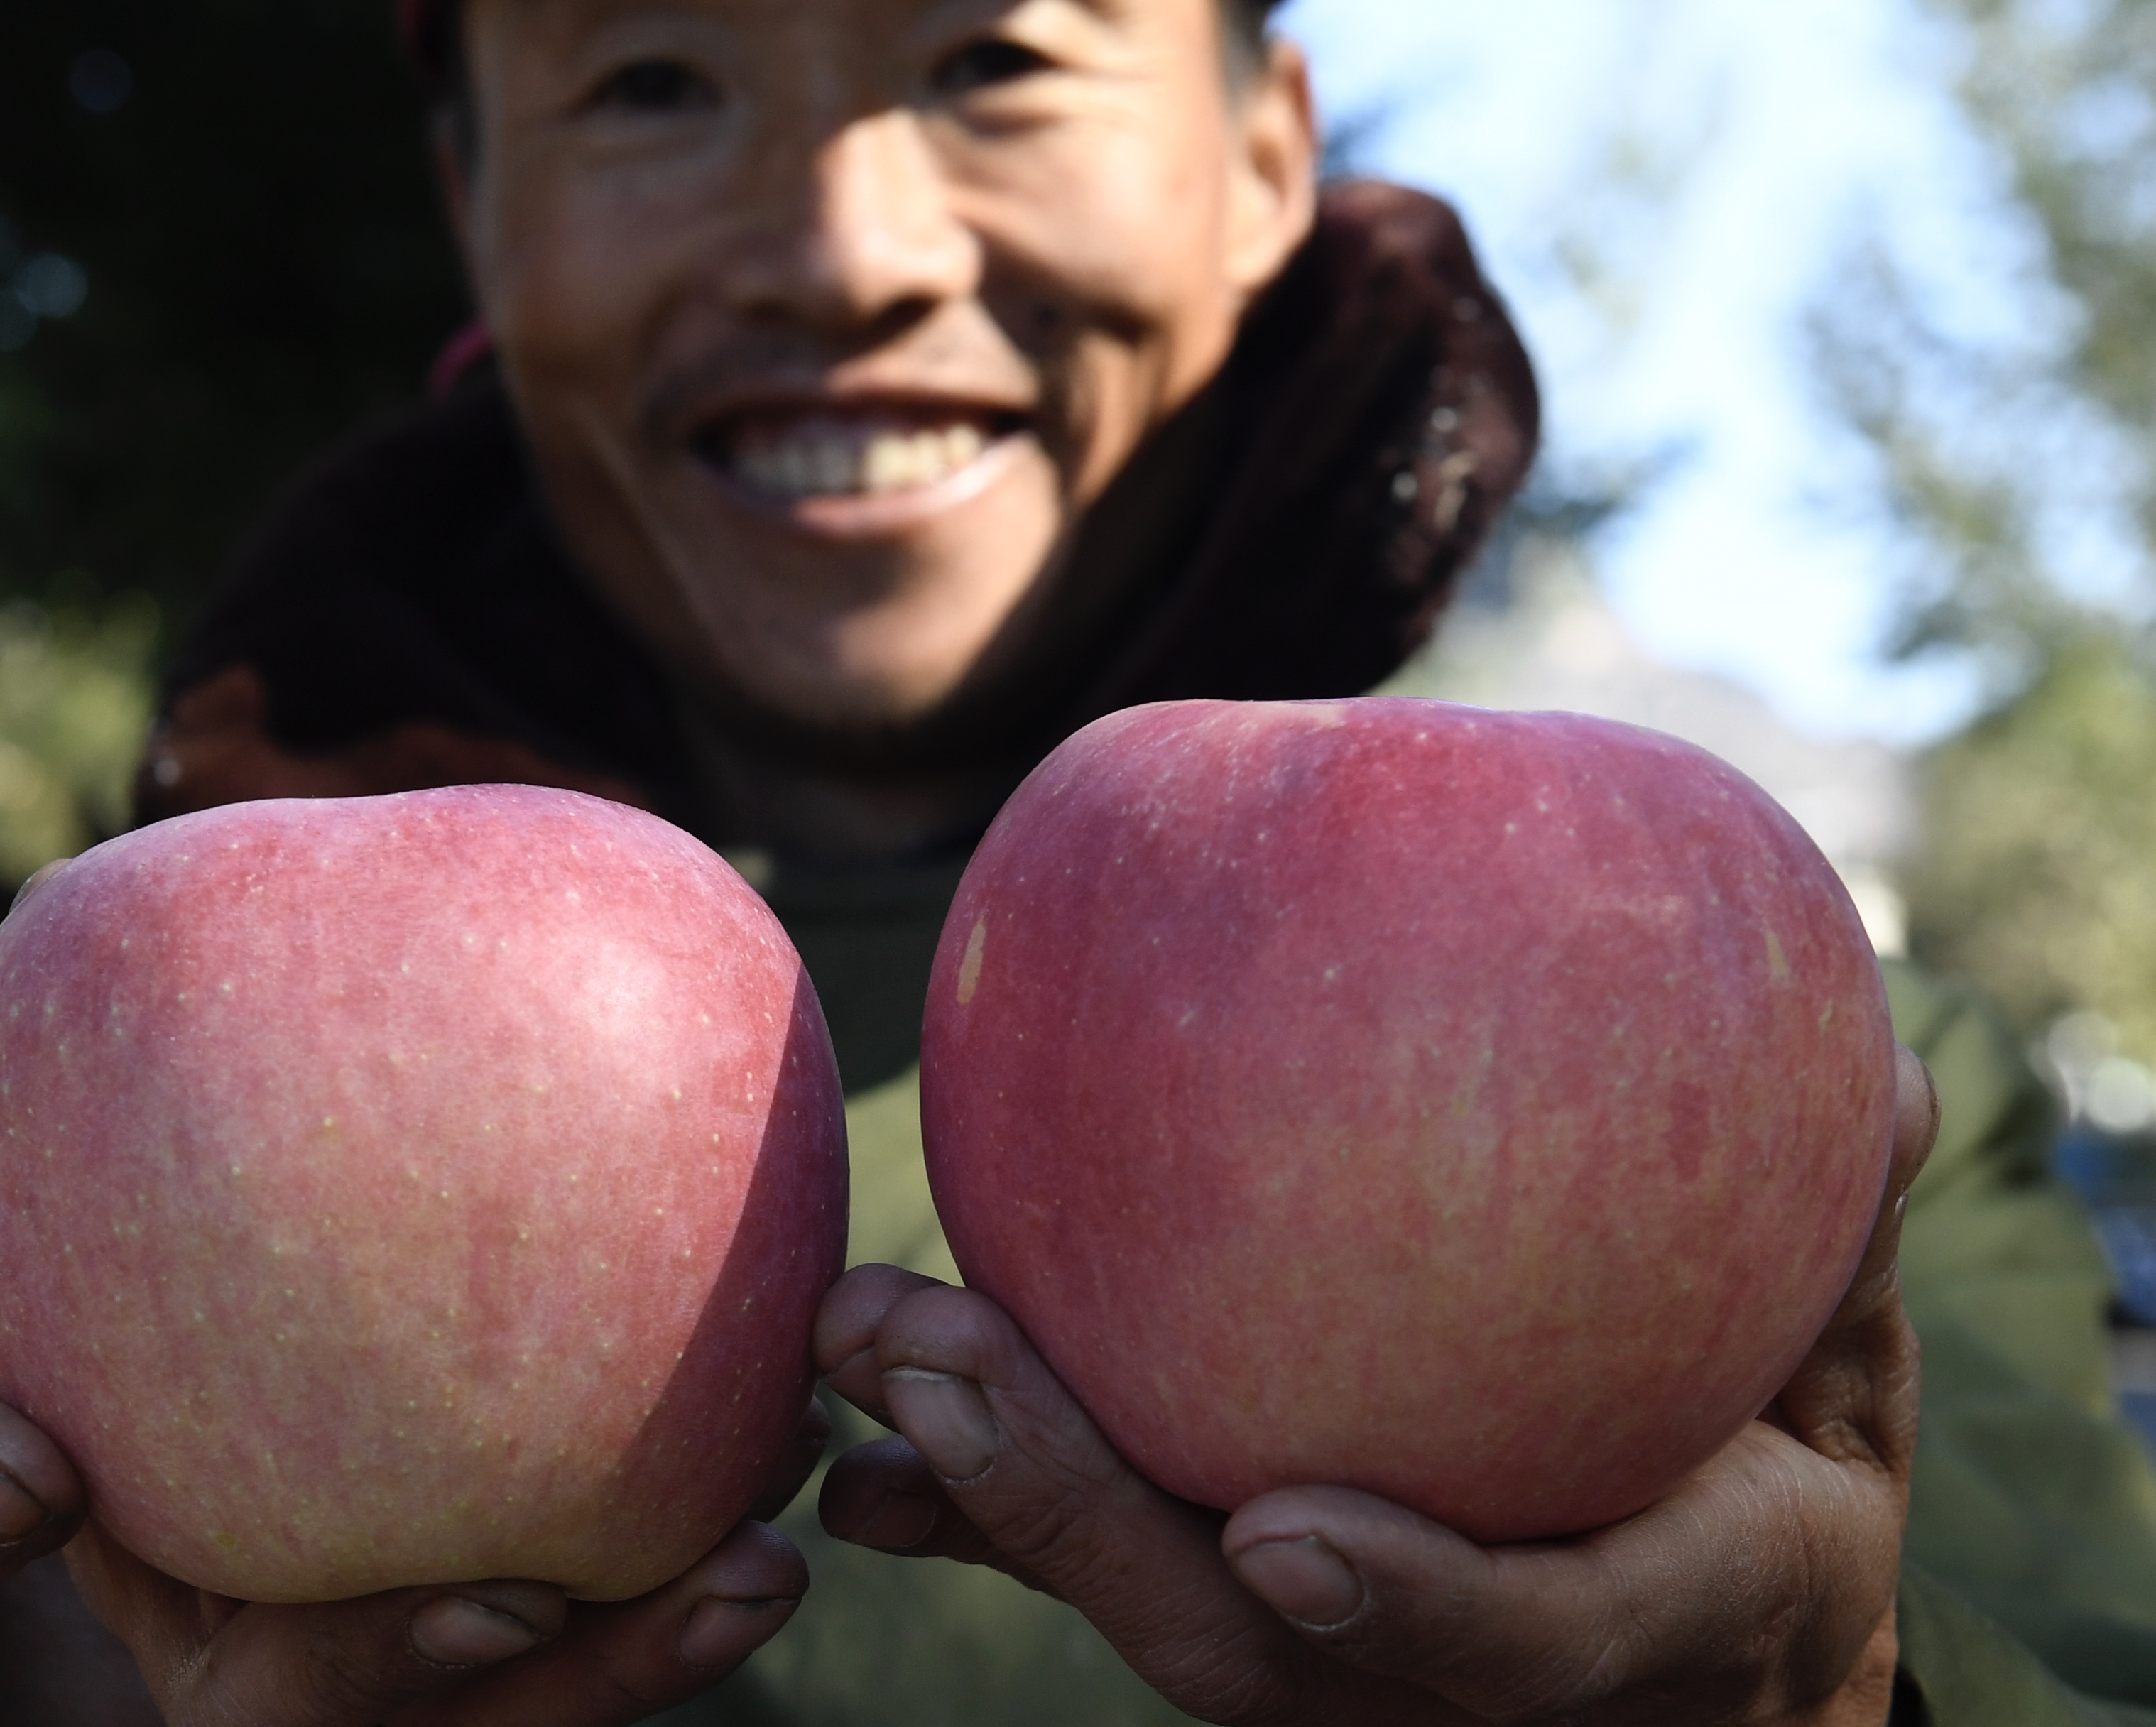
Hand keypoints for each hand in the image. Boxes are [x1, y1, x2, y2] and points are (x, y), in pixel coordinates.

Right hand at [0, 1349, 821, 1725]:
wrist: (141, 1465)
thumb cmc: (70, 1461)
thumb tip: (14, 1467)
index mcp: (244, 1688)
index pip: (337, 1695)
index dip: (418, 1658)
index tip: (516, 1596)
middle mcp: (376, 1708)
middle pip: (522, 1718)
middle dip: (633, 1663)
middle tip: (756, 1572)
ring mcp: (465, 1673)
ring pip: (598, 1676)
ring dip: (702, 1608)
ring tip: (806, 1512)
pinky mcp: (531, 1612)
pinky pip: (620, 1587)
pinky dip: (689, 1532)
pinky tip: (780, 1422)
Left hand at [816, 1043, 1939, 1726]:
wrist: (1713, 1653)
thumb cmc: (1776, 1500)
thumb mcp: (1845, 1399)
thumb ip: (1840, 1255)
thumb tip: (1886, 1078)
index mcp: (1621, 1638)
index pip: (1517, 1649)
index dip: (1413, 1613)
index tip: (1296, 1542)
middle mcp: (1438, 1688)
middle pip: (1241, 1646)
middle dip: (1080, 1520)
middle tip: (934, 1367)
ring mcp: (1323, 1667)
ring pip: (1140, 1605)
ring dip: (986, 1488)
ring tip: (860, 1349)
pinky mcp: (1243, 1611)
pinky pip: (1105, 1562)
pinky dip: (977, 1505)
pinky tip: (857, 1443)